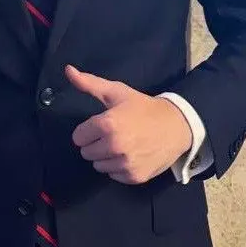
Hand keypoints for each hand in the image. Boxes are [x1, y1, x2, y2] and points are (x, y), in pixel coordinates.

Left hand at [66, 65, 191, 184]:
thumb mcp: (117, 92)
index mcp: (108, 124)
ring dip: (106, 157)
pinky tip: (131, 155)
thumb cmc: (143, 108)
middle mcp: (115, 146)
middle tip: (113, 135)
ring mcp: (125, 163)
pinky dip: (119, 168)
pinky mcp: (134, 176)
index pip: (78, 137)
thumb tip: (68, 70)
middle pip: (86, 153)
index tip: (101, 126)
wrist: (177, 125)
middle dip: (95, 144)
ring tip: (122, 145)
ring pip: (98, 166)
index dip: (88, 130)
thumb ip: (89, 83)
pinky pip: (113, 175)